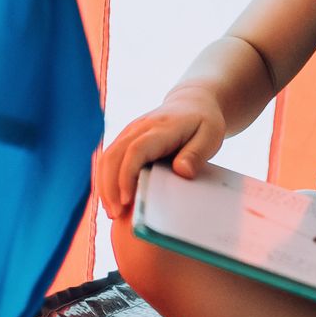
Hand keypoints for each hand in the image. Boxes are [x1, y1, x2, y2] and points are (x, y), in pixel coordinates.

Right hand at [93, 88, 226, 216]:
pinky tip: (111, 200)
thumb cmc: (203, 122)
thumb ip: (196, 154)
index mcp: (162, 128)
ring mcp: (129, 132)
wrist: (192, 102)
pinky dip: (106, 180)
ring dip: (105, 185)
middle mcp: (140, 127)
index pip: (136, 150)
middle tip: (115, 214)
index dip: (127, 175)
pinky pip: (108, 158)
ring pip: (106, 157)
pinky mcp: (125, 138)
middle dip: (110, 186)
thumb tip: (181, 172)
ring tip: (112, 212)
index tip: (127, 200)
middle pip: (114, 155)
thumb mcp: (210, 136)